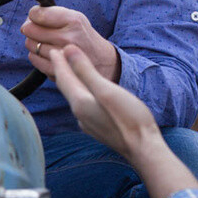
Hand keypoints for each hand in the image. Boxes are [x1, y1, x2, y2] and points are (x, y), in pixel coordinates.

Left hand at [22, 5, 120, 81]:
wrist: (103, 62)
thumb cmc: (83, 37)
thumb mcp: (76, 18)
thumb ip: (53, 13)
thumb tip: (29, 17)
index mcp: (74, 21)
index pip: (37, 14)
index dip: (33, 15)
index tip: (37, 17)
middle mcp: (68, 39)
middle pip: (30, 30)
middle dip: (31, 28)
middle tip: (39, 30)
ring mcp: (63, 57)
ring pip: (30, 45)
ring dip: (33, 43)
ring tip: (45, 42)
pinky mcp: (58, 71)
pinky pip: (34, 60)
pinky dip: (36, 56)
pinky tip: (46, 53)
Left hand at [49, 45, 197, 197]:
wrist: (143, 149)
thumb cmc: (128, 119)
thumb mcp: (106, 89)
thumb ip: (85, 70)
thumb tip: (68, 50)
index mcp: (80, 103)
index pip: (64, 78)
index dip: (58, 61)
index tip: (54, 48)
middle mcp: (80, 114)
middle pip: (67, 88)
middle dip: (62, 71)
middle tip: (58, 56)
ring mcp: (89, 123)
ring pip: (75, 97)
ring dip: (72, 82)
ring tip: (71, 71)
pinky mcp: (99, 128)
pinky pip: (84, 105)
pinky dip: (82, 93)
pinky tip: (88, 94)